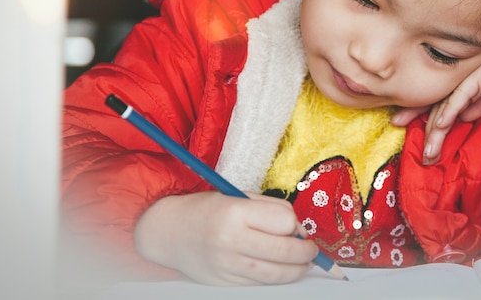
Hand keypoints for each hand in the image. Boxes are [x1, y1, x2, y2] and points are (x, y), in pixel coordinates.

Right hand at [134, 191, 319, 285]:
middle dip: (306, 252)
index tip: (294, 226)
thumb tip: (300, 230)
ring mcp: (227, 265)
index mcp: (235, 212)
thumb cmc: (208, 210)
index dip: (295, 224)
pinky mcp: (226, 282)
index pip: (284, 221)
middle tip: (311, 250)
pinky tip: (282, 270)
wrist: (169, 232)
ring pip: (276, 273)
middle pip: (285, 251)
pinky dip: (277, 278)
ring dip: (297, 269)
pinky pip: (260, 283)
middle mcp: (231, 240)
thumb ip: (270, 210)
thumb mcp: (238, 197)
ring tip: (303, 263)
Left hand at [391, 44, 480, 164]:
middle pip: (436, 109)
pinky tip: (442, 124)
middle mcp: (457, 83)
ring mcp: (465, 80)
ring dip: (437, 131)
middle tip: (423, 156)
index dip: (416, 114)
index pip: (434, 103)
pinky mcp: (477, 78)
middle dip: (428, 134)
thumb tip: (463, 118)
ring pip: (445, 108)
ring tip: (430, 151)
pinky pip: (461, 97)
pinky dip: (451, 111)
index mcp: (458, 87)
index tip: (401, 126)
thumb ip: (478, 106)